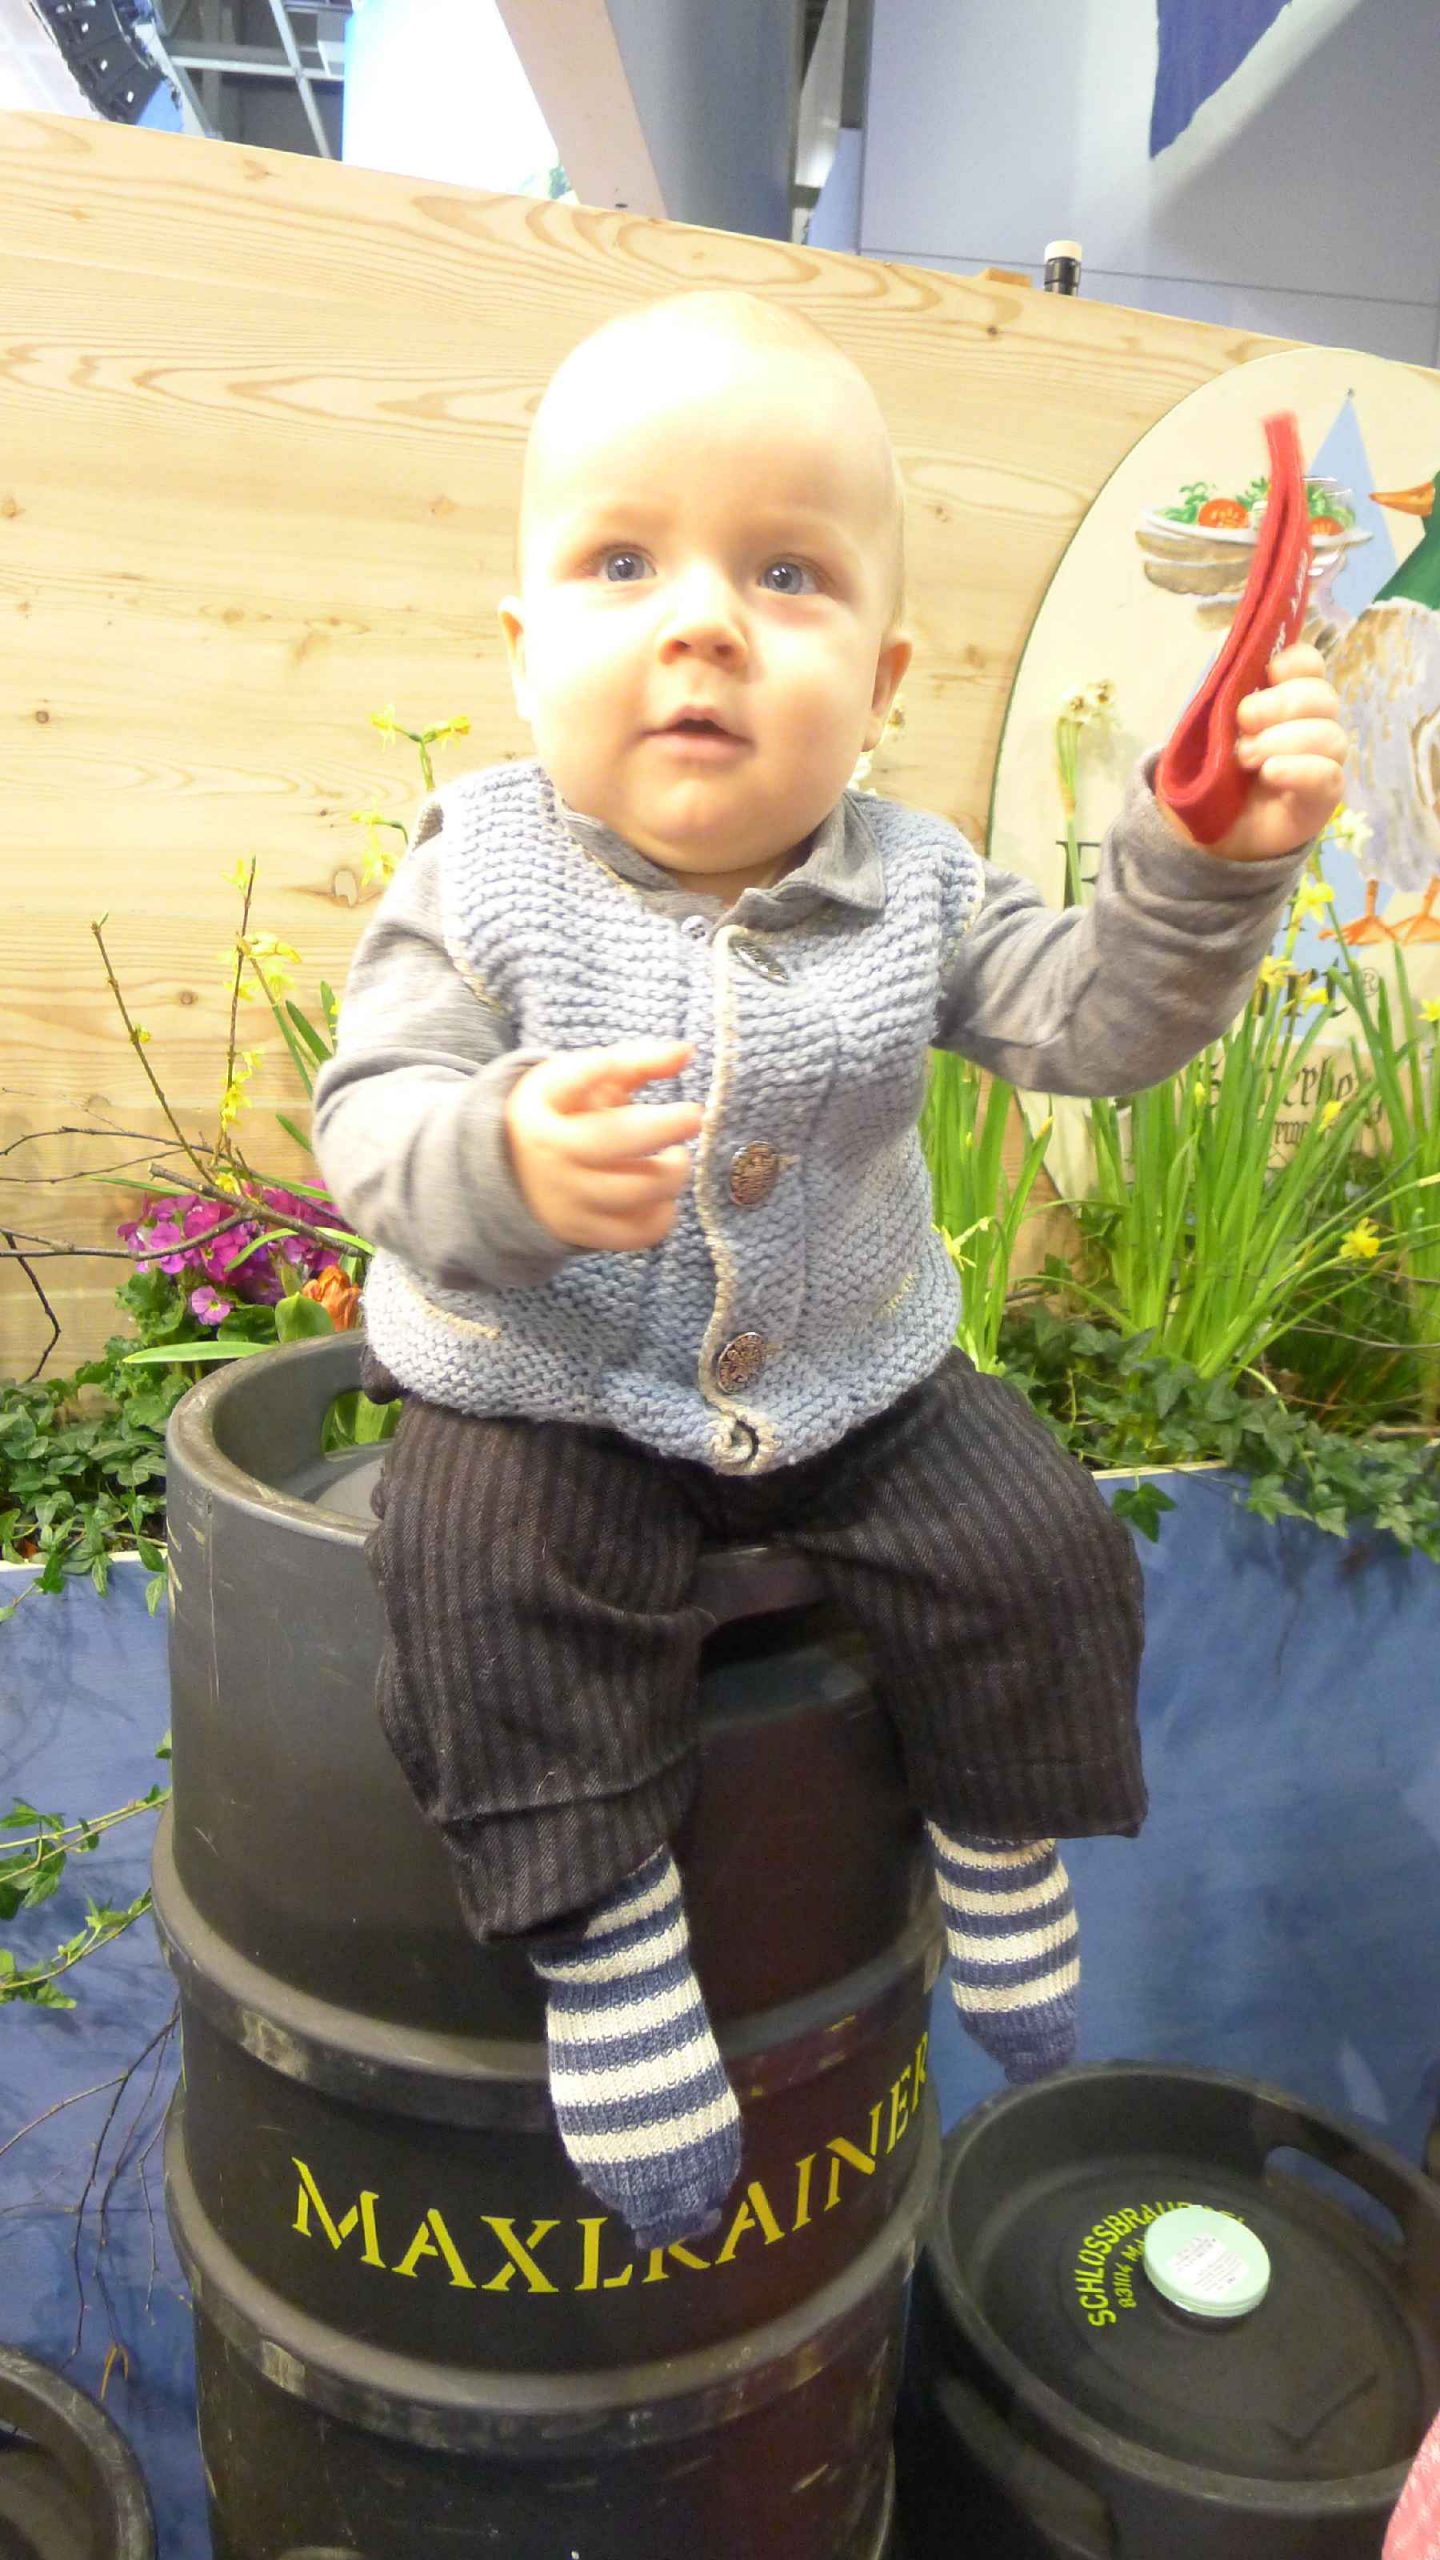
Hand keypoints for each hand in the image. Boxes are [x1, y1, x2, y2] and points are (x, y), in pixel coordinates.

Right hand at [506, 1040, 703, 1251]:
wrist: (515, 1175)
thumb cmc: (563, 1116)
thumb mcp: (583, 1082)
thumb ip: (634, 1063)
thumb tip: (686, 1051)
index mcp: (546, 1107)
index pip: (571, 1083)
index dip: (602, 1069)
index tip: (637, 1060)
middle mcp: (553, 1155)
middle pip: (614, 1141)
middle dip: (665, 1125)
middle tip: (693, 1115)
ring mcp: (568, 1199)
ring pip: (636, 1191)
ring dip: (672, 1173)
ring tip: (675, 1158)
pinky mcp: (584, 1233)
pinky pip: (637, 1233)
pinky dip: (663, 1215)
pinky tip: (662, 1196)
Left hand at [1161, 643, 1349, 862]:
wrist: (1202, 828)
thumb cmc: (1209, 771)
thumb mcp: (1203, 726)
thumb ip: (1219, 688)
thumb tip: (1221, 640)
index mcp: (1287, 700)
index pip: (1311, 666)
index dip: (1296, 662)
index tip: (1269, 672)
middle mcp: (1312, 726)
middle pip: (1323, 698)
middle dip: (1281, 703)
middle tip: (1244, 722)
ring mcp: (1321, 762)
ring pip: (1330, 736)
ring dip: (1283, 741)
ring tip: (1246, 758)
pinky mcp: (1321, 798)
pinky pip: (1329, 776)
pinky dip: (1300, 769)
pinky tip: (1272, 773)